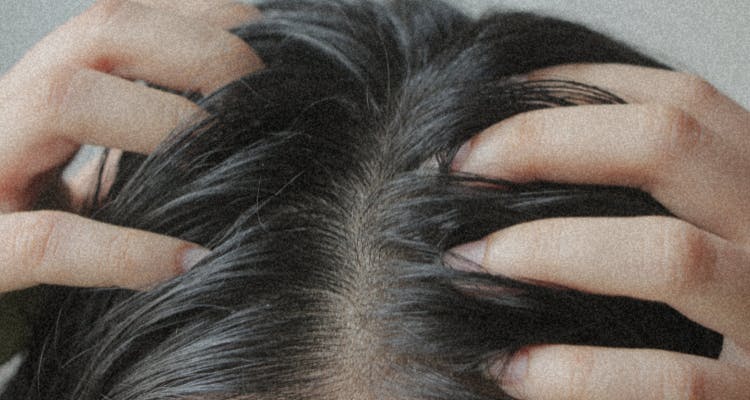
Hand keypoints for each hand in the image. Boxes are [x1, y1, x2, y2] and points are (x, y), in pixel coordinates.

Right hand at [0, 0, 261, 290]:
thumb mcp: (103, 169)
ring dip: (165, 121)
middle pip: (104, 27)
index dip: (207, 17)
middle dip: (202, 50)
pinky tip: (189, 261)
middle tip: (267, 95)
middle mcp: (14, 109)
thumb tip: (256, 121)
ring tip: (229, 153)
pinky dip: (124, 250)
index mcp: (52, 86)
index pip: (129, 14)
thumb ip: (152, 137)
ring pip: (61, 98)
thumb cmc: (57, 226)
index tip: (273, 55)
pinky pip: (47, 241)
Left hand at [452, 64, 749, 398]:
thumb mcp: (698, 221)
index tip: (482, 120)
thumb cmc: (705, 301)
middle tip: (458, 170)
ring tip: (469, 262)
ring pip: (670, 254)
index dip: (569, 89)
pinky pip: (672, 380)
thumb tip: (505, 152)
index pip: (674, 99)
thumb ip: (643, 188)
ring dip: (551, 251)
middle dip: (543, 143)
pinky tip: (512, 367)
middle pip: (667, 141)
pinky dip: (581, 371)